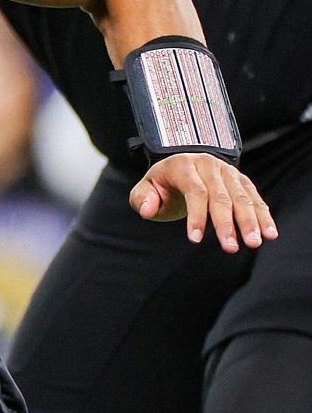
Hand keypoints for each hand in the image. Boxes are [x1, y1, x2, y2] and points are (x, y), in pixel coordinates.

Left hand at [129, 153, 277, 251]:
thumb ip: (142, 199)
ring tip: (255, 242)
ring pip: (242, 197)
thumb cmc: (162, 183)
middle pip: (221, 196)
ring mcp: (227, 172)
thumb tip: (148, 210)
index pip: (194, 191)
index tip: (196, 239)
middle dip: (227, 223)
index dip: (196, 216)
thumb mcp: (145, 189)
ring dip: (250, 221)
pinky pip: (255, 198)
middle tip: (231, 247)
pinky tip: (270, 233)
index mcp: (183, 165)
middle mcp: (208, 165)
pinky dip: (263, 215)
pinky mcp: (241, 180)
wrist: (181, 166)